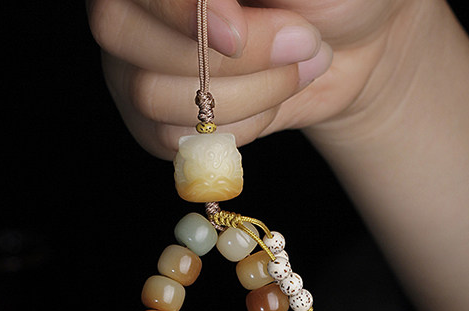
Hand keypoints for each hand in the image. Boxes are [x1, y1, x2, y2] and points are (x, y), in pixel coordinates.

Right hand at [86, 0, 441, 157]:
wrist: (347, 42)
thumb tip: (215, 13)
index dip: (180, 12)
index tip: (236, 32)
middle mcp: (134, 3)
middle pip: (121, 33)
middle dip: (225, 57)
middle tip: (302, 43)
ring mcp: (134, 59)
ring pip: (150, 94)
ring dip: (243, 95)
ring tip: (299, 68)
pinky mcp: (151, 115)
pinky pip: (169, 139)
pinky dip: (235, 128)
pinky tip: (269, 100)